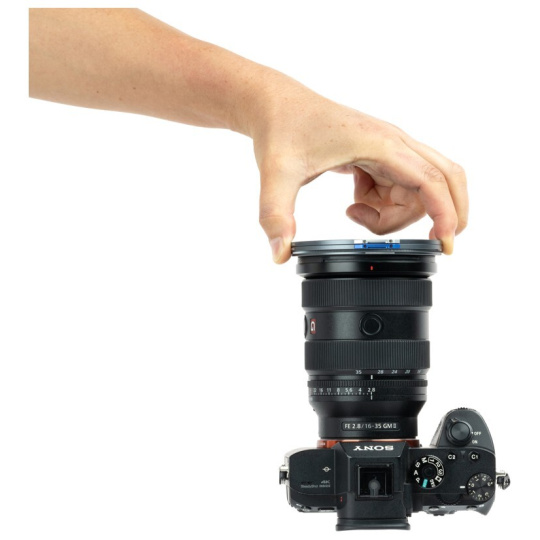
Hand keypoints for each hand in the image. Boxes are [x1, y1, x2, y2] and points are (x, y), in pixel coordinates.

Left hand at [252, 86, 467, 262]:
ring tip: (353, 211)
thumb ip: (277, 216)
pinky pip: (398, 188)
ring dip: (393, 214)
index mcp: (380, 144)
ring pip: (417, 190)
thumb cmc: (282, 130)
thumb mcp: (277, 175)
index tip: (445, 244)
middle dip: (442, 213)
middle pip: (441, 180)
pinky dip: (382, 205)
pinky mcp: (379, 157)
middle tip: (430, 242)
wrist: (277, 107)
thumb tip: (280, 254)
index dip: (445, 213)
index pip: (430, 179)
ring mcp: (388, 150)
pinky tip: (354, 198)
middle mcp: (393, 144)